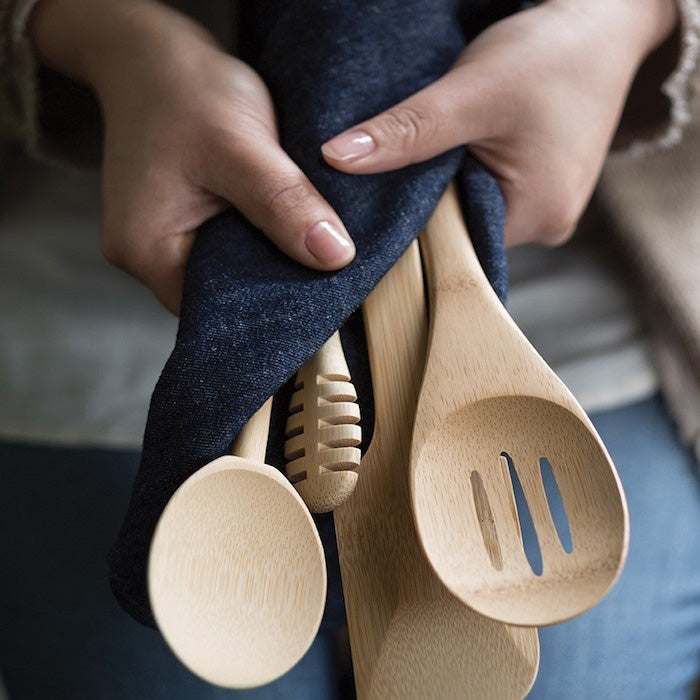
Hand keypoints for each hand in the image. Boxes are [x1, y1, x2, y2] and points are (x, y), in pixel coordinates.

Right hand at [29, 0, 354, 313]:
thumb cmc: (185, 91)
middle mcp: (144, 255)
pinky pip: (223, 245)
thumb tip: (335, 257)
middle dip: (271, 280)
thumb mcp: (240, 147)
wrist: (151, 54)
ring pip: (226, 270)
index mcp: (146, 251)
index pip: (214, 312)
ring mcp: (158, 239)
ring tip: (302, 239)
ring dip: (264, 255)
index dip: (268, 305)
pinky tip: (279, 221)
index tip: (317, 291)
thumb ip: (285, 204)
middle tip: (320, 262)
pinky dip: (254, 235)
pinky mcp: (177, 222)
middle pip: (221, 295)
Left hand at [321, 0, 677, 246]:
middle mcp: (547, 224)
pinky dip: (464, 175)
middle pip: (462, 230)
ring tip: (423, 159)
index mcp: (538, 215)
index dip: (410, 223)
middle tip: (389, 174)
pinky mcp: (541, 186)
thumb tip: (338, 158)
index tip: (372, 202)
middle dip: (426, 203)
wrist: (604, 21)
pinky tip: (451, 154)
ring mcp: (546, 206)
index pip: (452, 244)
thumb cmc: (550, 53)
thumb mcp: (470, 92)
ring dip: (444, 187)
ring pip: (472, 210)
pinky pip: (489, 194)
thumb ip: (406, 131)